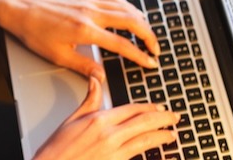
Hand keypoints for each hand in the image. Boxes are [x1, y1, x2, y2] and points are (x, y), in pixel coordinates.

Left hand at [0, 0, 159, 78]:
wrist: (22, 8)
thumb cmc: (35, 32)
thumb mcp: (58, 55)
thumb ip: (83, 66)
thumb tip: (102, 77)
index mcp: (85, 30)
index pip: (121, 44)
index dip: (139, 55)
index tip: (150, 62)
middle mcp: (91, 13)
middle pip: (131, 21)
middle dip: (149, 35)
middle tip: (156, 49)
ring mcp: (90, 1)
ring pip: (126, 7)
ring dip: (141, 21)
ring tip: (148, 34)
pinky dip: (128, 7)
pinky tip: (132, 14)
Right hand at [34, 76, 178, 159]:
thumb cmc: (57, 150)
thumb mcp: (72, 120)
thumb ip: (89, 100)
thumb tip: (96, 80)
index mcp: (99, 120)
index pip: (132, 109)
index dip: (149, 107)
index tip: (159, 107)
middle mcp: (109, 135)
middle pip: (144, 122)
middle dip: (163, 119)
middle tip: (174, 117)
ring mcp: (114, 152)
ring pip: (145, 140)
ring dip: (162, 136)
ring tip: (171, 134)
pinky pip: (139, 155)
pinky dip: (152, 153)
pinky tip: (161, 152)